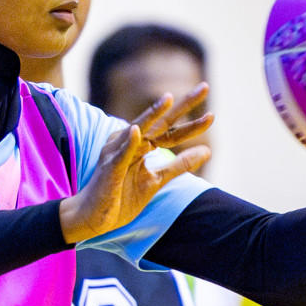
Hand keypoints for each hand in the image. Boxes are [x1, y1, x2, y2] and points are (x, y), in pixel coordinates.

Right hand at [60, 88, 213, 243]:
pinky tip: (136, 130)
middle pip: (160, 123)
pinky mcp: (109, 169)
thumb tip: (207, 150)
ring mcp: (118, 154)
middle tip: (204, 87)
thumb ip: (179, 165)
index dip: (191, 125)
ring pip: (139, 131)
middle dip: (181, 105)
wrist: (93, 218)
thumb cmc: (120, 197)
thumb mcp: (156, 181)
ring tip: (168, 99)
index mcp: (141, 145)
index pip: (170, 132)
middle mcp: (130, 143)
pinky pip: (120, 154)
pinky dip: (128, 142)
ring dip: (152, 115)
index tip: (212, 116)